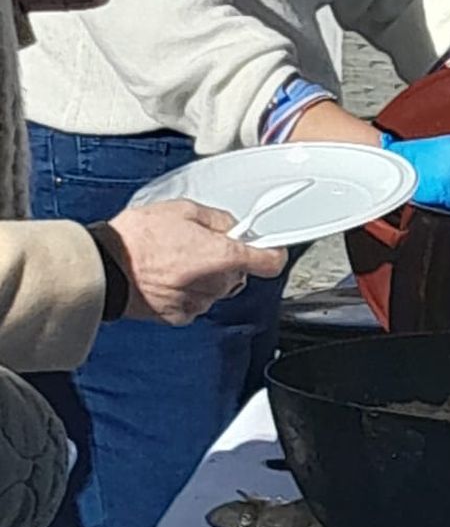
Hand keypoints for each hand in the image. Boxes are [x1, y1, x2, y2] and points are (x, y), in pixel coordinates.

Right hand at [100, 202, 286, 325]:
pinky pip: (196, 301)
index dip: (270, 252)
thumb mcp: (182, 210)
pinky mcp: (180, 316)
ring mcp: (197, 302)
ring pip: (217, 288)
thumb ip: (216, 219)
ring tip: (175, 260)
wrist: (103, 268)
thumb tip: (231, 226)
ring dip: (205, 276)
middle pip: (239, 273)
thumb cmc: (136, 239)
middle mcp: (214, 284)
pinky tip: (167, 277)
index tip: (267, 247)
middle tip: (198, 245)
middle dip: (225, 259)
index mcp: (220, 255)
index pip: (269, 262)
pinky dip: (187, 291)